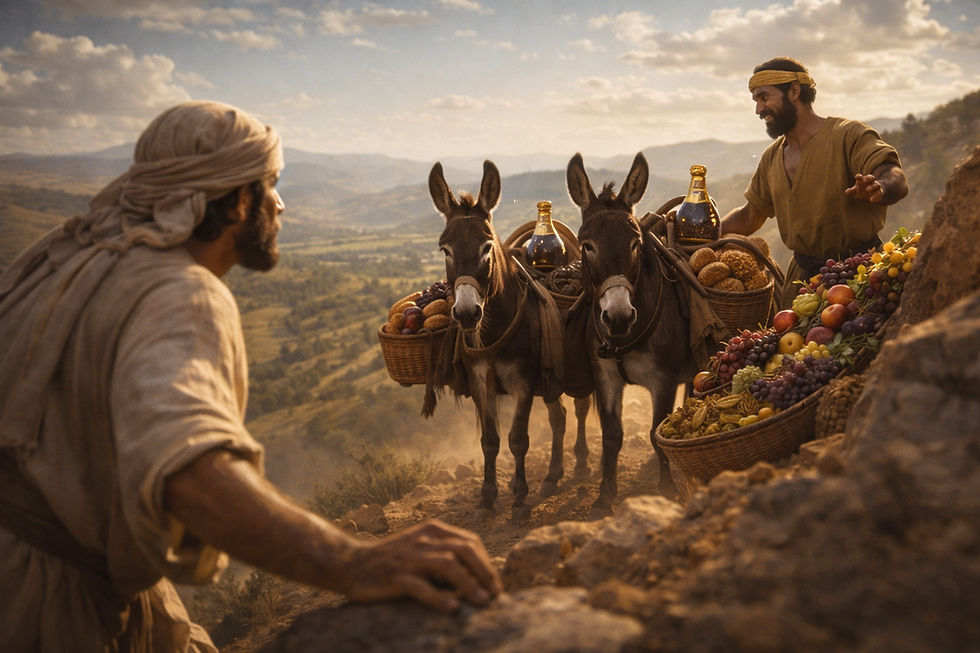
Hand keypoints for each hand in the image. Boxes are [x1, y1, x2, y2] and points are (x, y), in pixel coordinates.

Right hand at [337, 519, 502, 612]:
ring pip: (447, 566)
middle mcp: (423, 540)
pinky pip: (421, 587)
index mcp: (432, 530)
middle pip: (464, 550)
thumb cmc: (392, 560)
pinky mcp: (395, 577)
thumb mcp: (420, 548)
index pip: (470, 542)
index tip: (494, 584)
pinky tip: (453, 609)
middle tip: (495, 594)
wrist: (351, 563)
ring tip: (482, 602)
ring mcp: (409, 558)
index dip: (486, 563)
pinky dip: (439, 598)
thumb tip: (478, 577)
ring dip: (469, 584)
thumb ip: (444, 554)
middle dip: (484, 572)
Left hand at [845, 173, 884, 202]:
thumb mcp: (855, 191)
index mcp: (863, 180)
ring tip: (868, 190)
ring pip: (876, 185)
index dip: (859, 176)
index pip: (861, 177)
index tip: (857, 177)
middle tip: (864, 180)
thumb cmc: (861, 191)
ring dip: (872, 187)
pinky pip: (879, 194)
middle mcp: (870, 182)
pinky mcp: (879, 193)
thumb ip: (851, 191)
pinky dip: (876, 197)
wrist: (872, 194)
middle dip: (868, 178)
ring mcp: (876, 187)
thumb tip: (846, 192)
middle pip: (871, 178)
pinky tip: (871, 200)